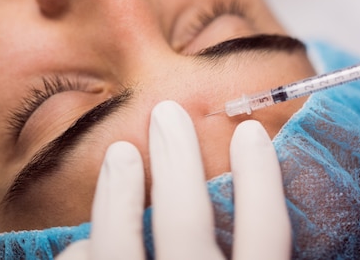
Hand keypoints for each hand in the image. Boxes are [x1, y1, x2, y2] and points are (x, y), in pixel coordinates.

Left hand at [57, 101, 290, 259]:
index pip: (265, 232)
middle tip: (167, 112)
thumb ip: (264, 248)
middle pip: (185, 225)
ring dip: (118, 194)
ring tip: (120, 155)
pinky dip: (85, 251)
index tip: (248, 134)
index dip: (260, 176)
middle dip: (176, 160)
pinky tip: (87, 238)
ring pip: (122, 246)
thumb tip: (274, 201)